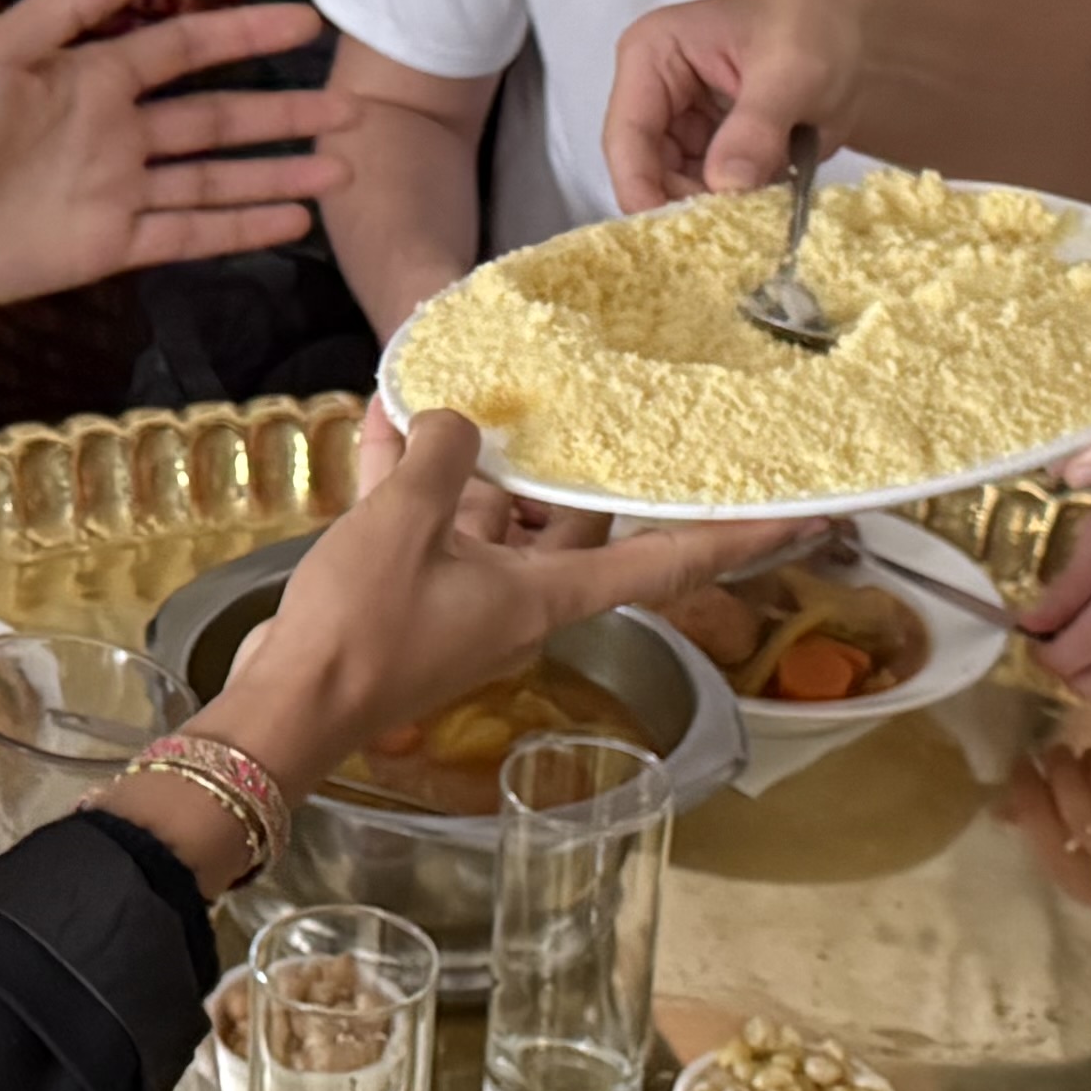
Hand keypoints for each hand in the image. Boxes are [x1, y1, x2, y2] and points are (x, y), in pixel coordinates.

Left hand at [0, 0, 348, 312]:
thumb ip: (67, 8)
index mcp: (90, 77)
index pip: (185, 48)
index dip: (243, 35)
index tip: (304, 22)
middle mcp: (115, 133)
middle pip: (218, 118)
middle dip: (284, 111)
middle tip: (352, 105)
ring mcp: (116, 192)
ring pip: (217, 178)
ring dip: (279, 171)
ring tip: (343, 164)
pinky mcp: (107, 246)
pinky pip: (187, 232)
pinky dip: (240, 227)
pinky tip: (290, 218)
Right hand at [195, 414, 761, 798]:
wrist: (287, 706)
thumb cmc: (362, 629)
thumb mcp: (404, 522)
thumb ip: (445, 458)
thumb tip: (460, 420)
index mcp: (547, 594)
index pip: (667, 561)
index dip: (737, 538)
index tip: (802, 516)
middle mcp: (520, 598)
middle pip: (571, 519)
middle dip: (567, 459)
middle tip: (589, 393)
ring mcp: (466, 599)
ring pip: (494, 513)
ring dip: (472, 458)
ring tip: (460, 384)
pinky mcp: (412, 597)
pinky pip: (430, 524)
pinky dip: (413, 477)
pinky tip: (388, 418)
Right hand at [595, 0, 866, 212]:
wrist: (856, 39)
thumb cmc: (817, 29)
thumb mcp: (792, 70)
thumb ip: (756, 125)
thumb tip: (727, 184)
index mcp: (651, 55)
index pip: (628, 135)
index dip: (643, 189)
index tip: (677, 235)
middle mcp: (655, 96)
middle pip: (647, 172)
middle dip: (686, 207)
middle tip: (732, 236)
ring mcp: (682, 129)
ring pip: (678, 192)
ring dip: (717, 213)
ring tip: (760, 220)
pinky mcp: (710, 156)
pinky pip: (711, 197)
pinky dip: (737, 211)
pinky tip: (769, 212)